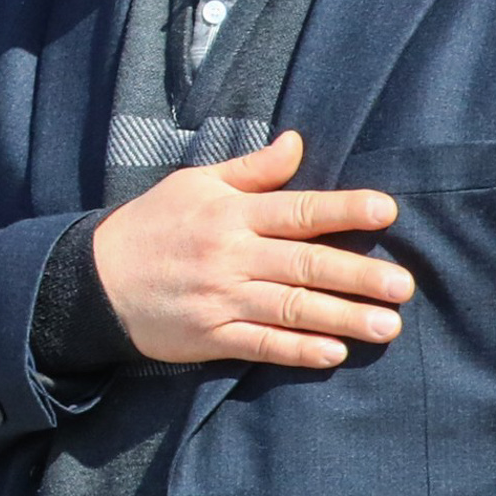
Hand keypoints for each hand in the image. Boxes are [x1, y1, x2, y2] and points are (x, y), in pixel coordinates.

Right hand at [91, 131, 411, 368]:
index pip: (297, 209)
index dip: (343, 209)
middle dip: (358, 274)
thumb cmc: (151, 226)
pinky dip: (298, 350)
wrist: (91, 281)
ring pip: (292, 307)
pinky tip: (334, 352)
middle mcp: (229, 255)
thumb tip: (297, 142)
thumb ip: (251, 170)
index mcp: (230, 213)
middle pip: (305, 264)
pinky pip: (261, 344)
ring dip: (343, 317)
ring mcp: (220, 298)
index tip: (387, 211)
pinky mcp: (209, 336)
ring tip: (388, 325)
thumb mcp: (194, 184)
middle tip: (404, 284)